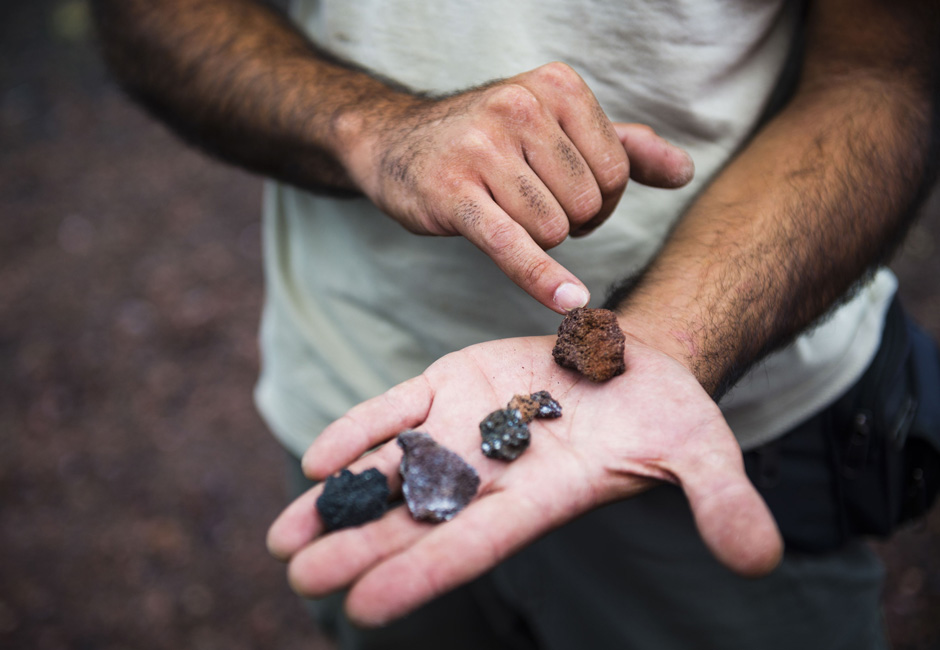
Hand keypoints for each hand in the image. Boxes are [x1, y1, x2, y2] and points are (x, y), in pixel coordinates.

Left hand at [267, 334, 781, 625]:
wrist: (631, 359)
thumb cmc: (666, 411)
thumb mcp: (702, 448)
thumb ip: (720, 498)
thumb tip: (761, 559)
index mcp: (542, 496)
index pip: (476, 543)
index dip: (424, 572)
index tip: (366, 610)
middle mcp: (492, 472)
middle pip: (415, 518)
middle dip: (358, 549)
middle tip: (298, 578)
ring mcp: (464, 427)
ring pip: (391, 471)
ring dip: (339, 502)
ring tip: (280, 539)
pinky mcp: (450, 384)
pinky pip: (396, 410)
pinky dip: (360, 431)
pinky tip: (319, 459)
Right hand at [340, 62, 694, 312]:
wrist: (397, 144)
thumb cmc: (488, 140)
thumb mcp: (556, 128)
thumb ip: (625, 147)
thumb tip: (685, 172)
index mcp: (556, 86)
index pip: (616, 170)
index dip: (599, 199)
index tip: (567, 195)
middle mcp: (521, 106)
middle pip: (587, 203)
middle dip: (570, 222)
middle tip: (533, 208)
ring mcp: (483, 148)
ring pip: (554, 230)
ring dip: (538, 240)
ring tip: (507, 214)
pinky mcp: (454, 193)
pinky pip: (514, 246)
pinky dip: (542, 279)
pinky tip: (567, 302)